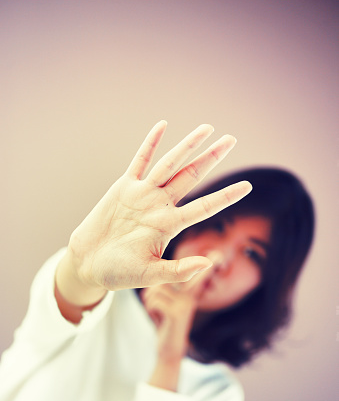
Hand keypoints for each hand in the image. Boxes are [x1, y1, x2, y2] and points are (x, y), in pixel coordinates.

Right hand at [66, 121, 250, 291]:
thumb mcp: (150, 275)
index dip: (226, 196)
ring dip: (187, 145)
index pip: (204, 207)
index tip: (248, 186)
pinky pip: (140, 161)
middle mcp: (160, 205)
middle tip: (231, 139)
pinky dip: (150, 143)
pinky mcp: (124, 187)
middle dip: (211, 157)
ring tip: (207, 128)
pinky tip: (163, 126)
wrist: (88, 263)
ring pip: (169, 164)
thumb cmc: (119, 273)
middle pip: (191, 176)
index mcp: (169, 225)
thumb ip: (177, 271)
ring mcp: (143, 194)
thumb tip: (208, 263)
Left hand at [140, 251, 222, 361]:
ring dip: (149, 303)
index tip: (218, 255)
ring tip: (159, 314)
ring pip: (154, 290)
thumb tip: (158, 278)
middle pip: (160, 280)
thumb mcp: (165, 302)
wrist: (169, 352)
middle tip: (159, 310)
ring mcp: (186, 303)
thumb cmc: (164, 323)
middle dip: (151, 294)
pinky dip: (150, 310)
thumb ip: (164, 287)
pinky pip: (153, 301)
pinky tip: (159, 320)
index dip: (208, 264)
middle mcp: (190, 294)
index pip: (199, 274)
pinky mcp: (178, 312)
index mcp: (190, 291)